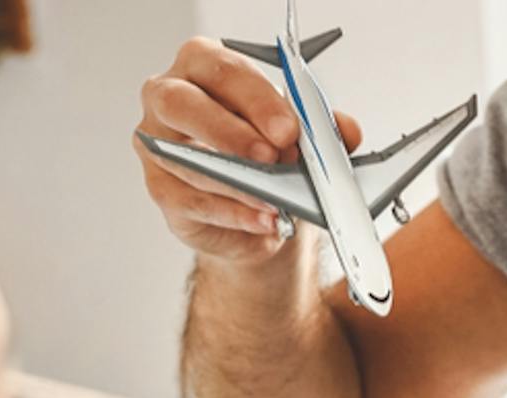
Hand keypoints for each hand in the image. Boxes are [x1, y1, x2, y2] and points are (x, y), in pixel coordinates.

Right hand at [134, 37, 362, 262]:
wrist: (263, 210)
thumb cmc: (271, 153)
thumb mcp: (301, 135)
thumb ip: (322, 128)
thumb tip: (348, 130)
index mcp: (204, 67)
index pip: (220, 68)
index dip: (255, 98)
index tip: (289, 129)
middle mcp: (169, 97)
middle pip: (182, 102)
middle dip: (231, 131)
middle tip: (275, 157)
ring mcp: (158, 144)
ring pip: (183, 157)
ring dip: (234, 180)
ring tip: (274, 199)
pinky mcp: (161, 188)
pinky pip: (190, 201)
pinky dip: (232, 213)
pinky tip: (263, 220)